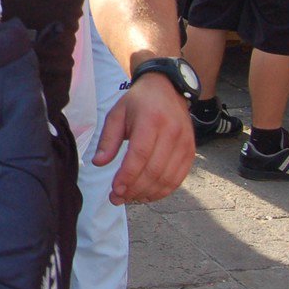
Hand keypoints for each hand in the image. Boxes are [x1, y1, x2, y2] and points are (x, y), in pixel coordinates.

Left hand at [96, 74, 194, 204]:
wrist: (168, 90)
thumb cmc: (138, 103)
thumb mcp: (117, 114)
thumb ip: (108, 139)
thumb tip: (98, 163)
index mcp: (151, 120)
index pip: (140, 154)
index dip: (128, 176)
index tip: (114, 190)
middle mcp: (172, 132)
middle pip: (154, 170)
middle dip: (134, 189)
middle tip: (117, 198)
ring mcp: (185, 143)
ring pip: (167, 178)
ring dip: (147, 193)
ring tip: (129, 198)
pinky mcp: (190, 152)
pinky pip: (178, 178)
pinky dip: (162, 191)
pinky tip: (147, 194)